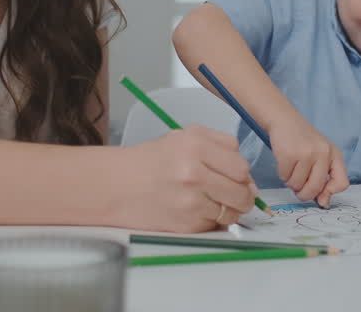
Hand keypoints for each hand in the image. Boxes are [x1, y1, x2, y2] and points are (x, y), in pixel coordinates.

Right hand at [119, 126, 257, 232]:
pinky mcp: (185, 225)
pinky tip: (197, 211)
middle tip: (236, 195)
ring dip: (231, 210)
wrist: (115, 186)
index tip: (240, 179)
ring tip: (215, 203)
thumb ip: (218, 144)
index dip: (244, 175)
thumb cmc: (149, 162)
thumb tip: (245, 171)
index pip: (241, 165)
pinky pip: (215, 224)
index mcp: (195, 145)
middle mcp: (194, 172)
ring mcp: (190, 201)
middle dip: (244, 195)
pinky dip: (212, 221)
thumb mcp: (183, 136)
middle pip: (242, 190)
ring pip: (232, 211)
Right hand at [268, 115, 348, 205]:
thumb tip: (324, 203)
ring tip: (292, 169)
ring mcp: (306, 153)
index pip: (342, 183)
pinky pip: (285, 177)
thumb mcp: (320, 155)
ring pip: (298, 185)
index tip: (321, 195)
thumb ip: (325, 178)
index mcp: (334, 154)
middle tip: (299, 188)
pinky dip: (283, 175)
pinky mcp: (289, 154)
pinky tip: (285, 163)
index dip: (330, 193)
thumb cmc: (303, 141)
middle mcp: (323, 153)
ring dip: (292, 183)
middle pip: (316, 188)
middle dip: (305, 194)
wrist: (285, 120)